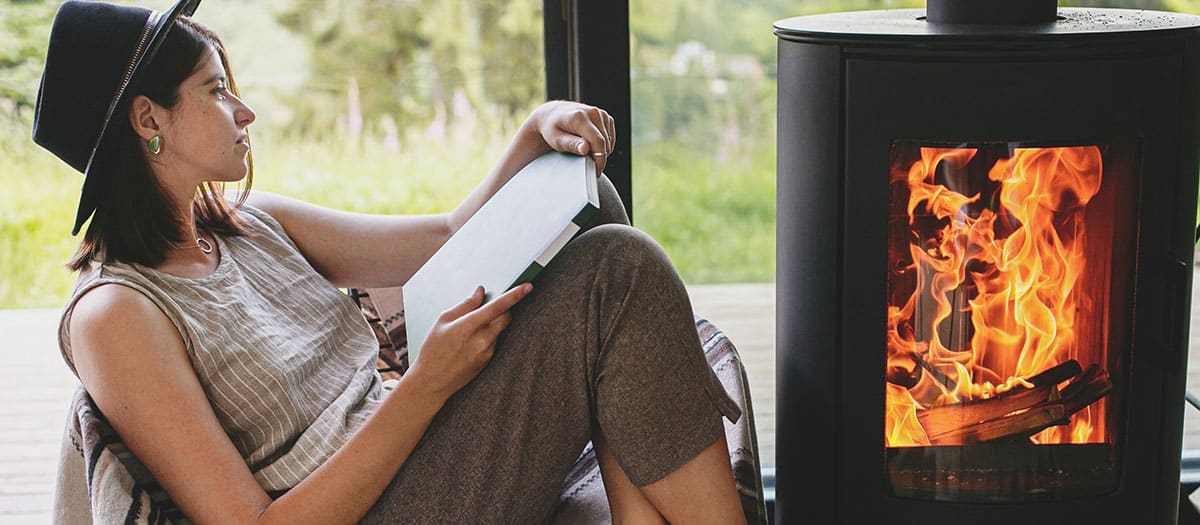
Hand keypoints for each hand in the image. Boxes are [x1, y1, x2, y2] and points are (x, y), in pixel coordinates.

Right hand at [405, 283, 532, 401]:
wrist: (432, 381)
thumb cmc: (433, 349)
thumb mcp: (443, 321)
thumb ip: (465, 305)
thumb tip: (481, 292)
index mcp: (468, 326)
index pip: (498, 307)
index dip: (515, 295)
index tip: (527, 287)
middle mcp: (482, 339)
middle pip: (506, 317)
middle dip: (503, 309)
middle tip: (489, 307)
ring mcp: (487, 352)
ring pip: (499, 330)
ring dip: (492, 324)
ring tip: (470, 330)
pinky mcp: (488, 361)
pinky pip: (494, 342)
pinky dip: (487, 336)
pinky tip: (470, 343)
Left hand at [525, 101, 615, 175]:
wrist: (553, 114)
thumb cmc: (552, 129)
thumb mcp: (556, 140)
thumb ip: (571, 144)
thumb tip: (585, 149)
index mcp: (579, 117)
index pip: (598, 141)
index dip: (600, 159)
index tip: (596, 171)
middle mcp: (592, 112)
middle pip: (605, 142)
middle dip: (600, 157)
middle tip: (589, 166)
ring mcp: (600, 113)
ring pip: (609, 140)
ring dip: (602, 151)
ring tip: (586, 153)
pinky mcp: (604, 116)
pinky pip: (610, 137)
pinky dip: (604, 144)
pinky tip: (592, 146)